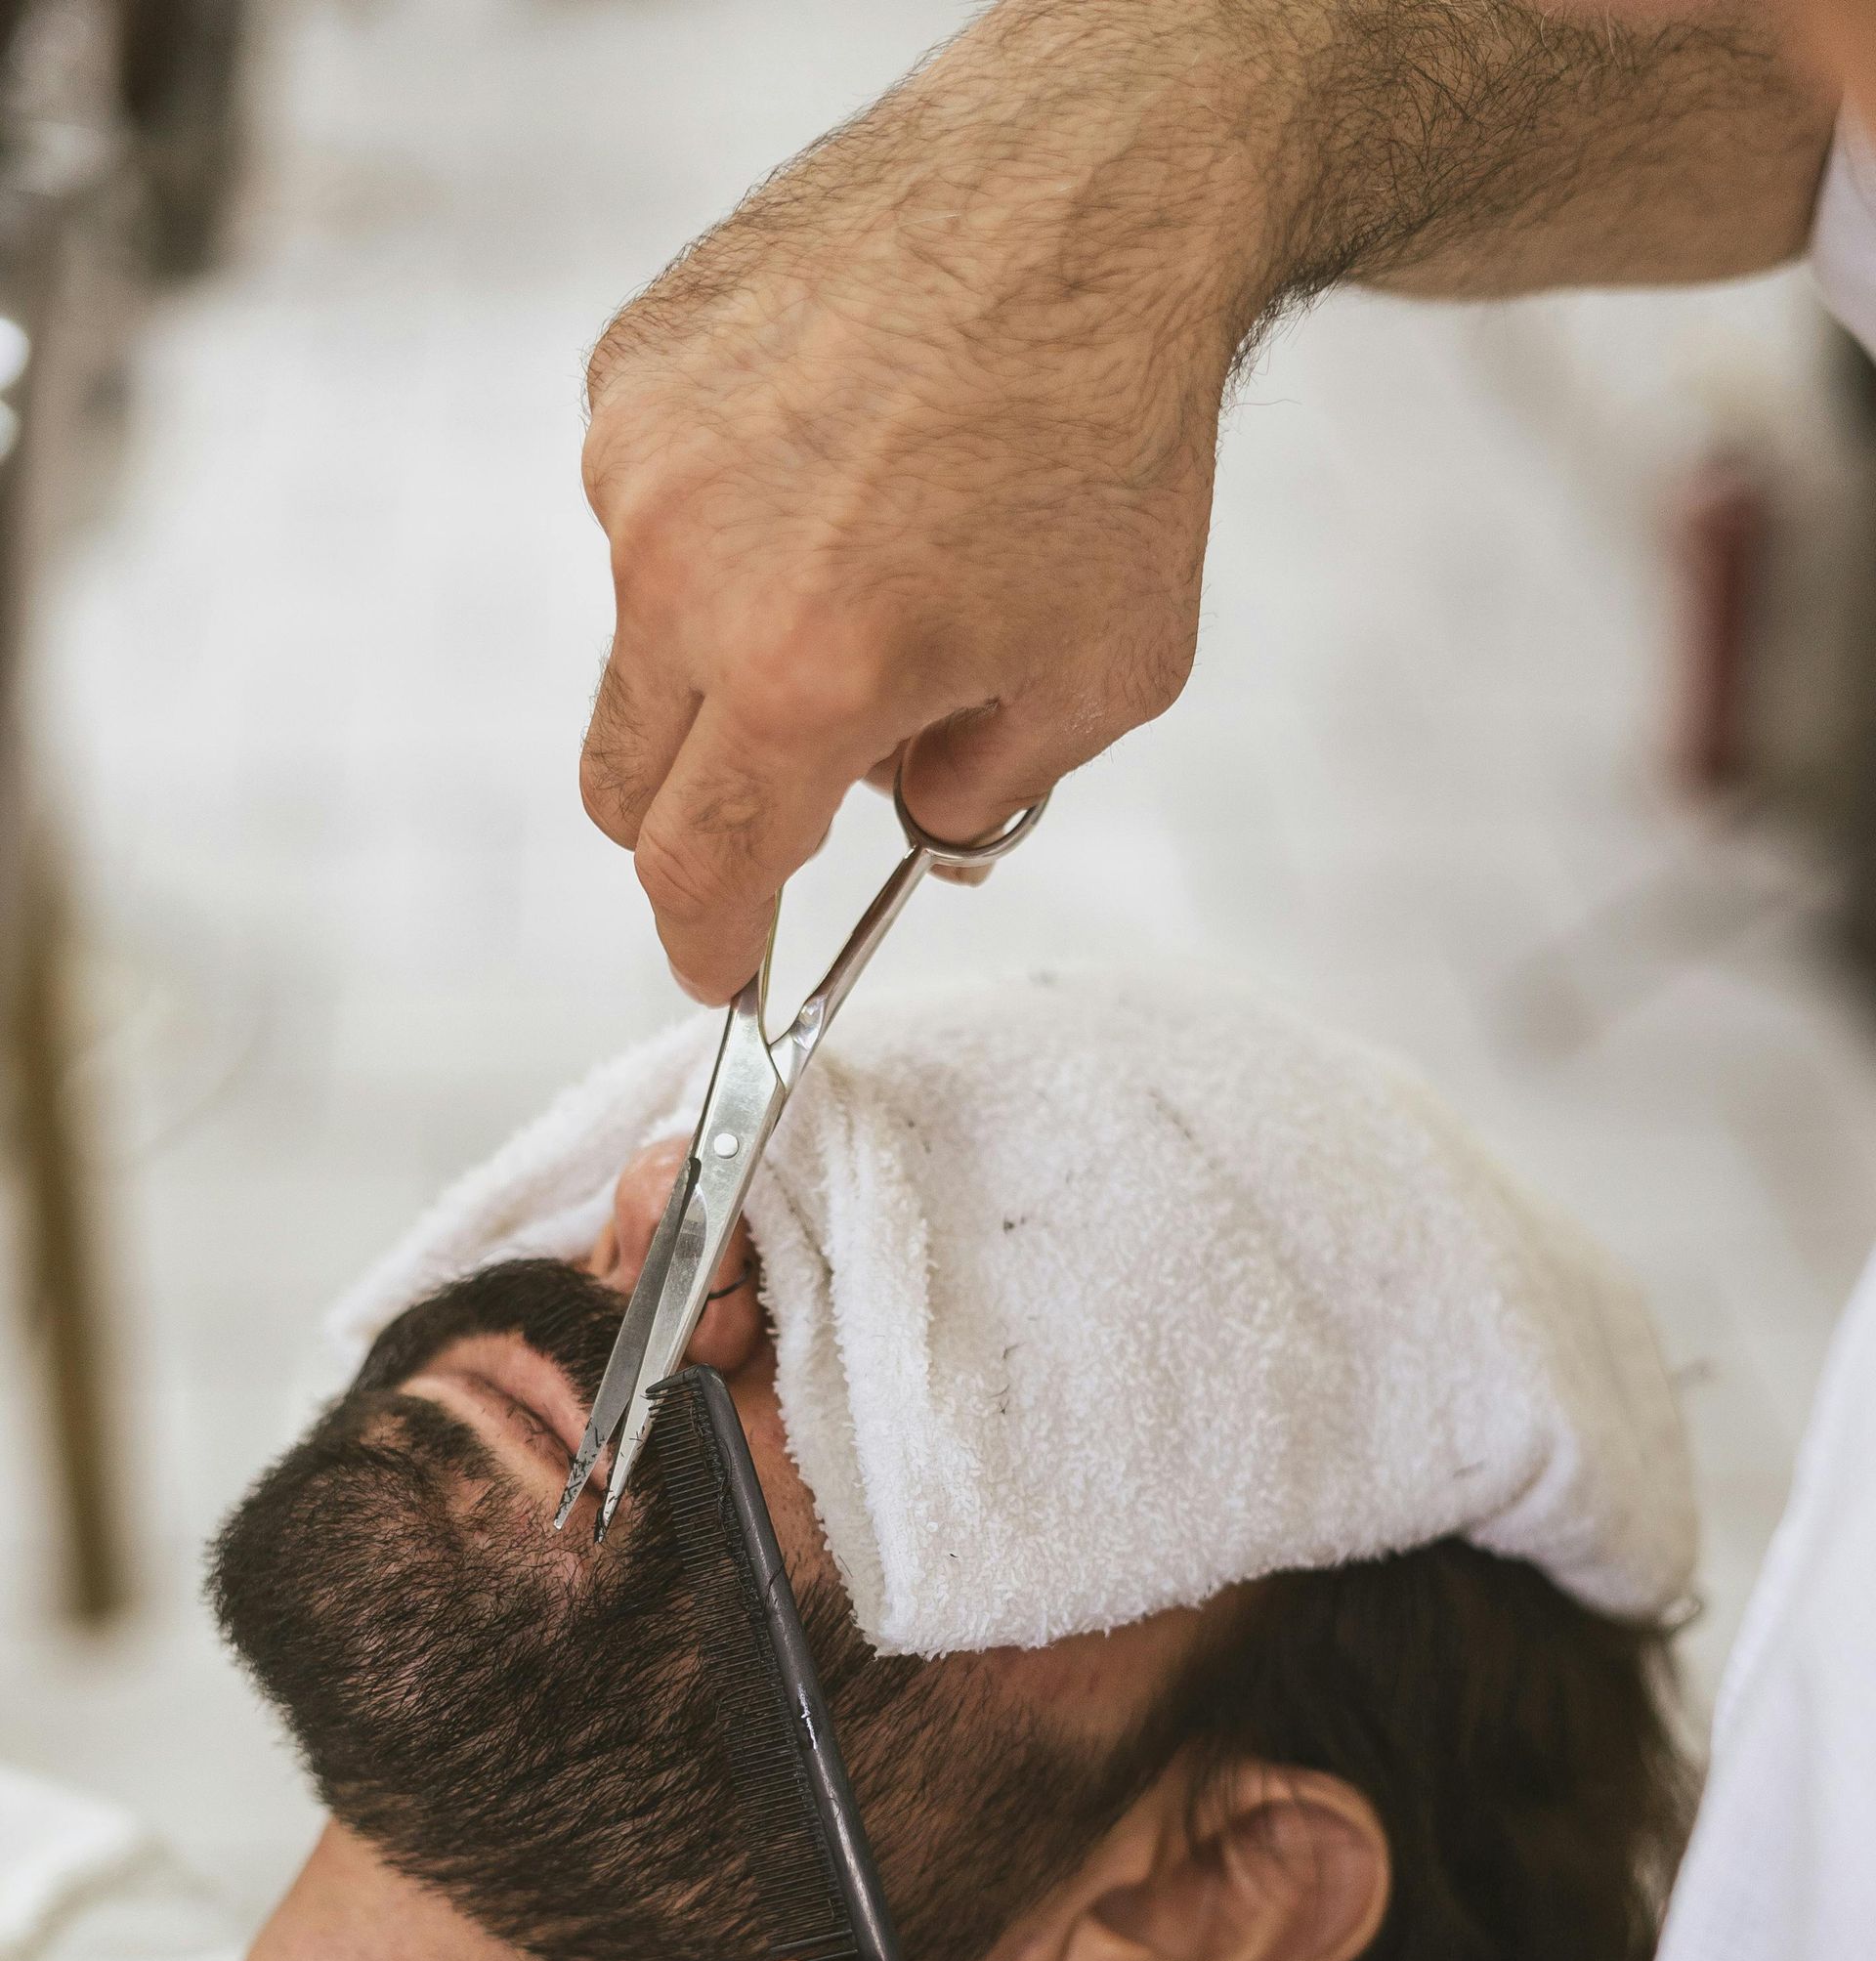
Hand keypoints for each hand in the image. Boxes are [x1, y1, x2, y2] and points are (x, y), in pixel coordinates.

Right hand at [579, 0, 1283, 1001]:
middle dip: (698, 822)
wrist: (1086, 193)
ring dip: (720, 651)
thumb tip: (923, 827)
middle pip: (623, 783)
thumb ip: (989, 790)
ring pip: (638, 639)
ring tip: (861, 559)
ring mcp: (640, 463)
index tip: (724, 967)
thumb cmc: (1113, 429)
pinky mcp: (630, 369)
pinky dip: (716, 526)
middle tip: (796, 793)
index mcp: (800, 677)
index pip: (696, 869)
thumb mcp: (1107, 675)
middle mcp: (686, 574)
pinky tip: (824, 461)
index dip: (709, 943)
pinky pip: (643, 507)